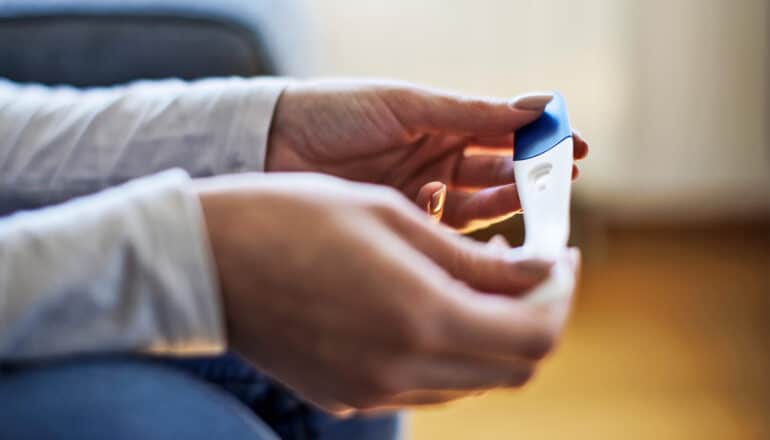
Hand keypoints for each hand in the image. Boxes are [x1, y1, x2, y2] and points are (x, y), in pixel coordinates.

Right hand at [196, 173, 578, 413]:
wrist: (204, 260)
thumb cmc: (291, 217)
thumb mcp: (391, 218)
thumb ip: (472, 258)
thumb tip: (537, 274)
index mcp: (419, 317)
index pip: (535, 332)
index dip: (561, 296)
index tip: (562, 260)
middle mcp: (401, 369)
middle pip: (515, 367)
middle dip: (538, 317)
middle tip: (532, 271)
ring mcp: (372, 391)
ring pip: (474, 378)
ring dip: (496, 334)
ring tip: (481, 279)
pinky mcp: (348, 396)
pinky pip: (428, 383)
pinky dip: (451, 348)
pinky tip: (433, 304)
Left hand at [266, 80, 588, 231]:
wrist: (269, 146)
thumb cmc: (335, 112)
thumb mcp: (405, 106)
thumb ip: (467, 113)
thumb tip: (534, 108)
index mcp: (439, 124)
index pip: (503, 134)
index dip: (540, 142)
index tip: (577, 148)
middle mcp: (436, 162)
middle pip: (498, 174)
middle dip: (533, 178)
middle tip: (565, 185)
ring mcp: (420, 196)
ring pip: (478, 206)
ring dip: (506, 203)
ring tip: (533, 204)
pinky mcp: (400, 228)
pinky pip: (443, 233)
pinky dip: (457, 227)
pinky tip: (462, 216)